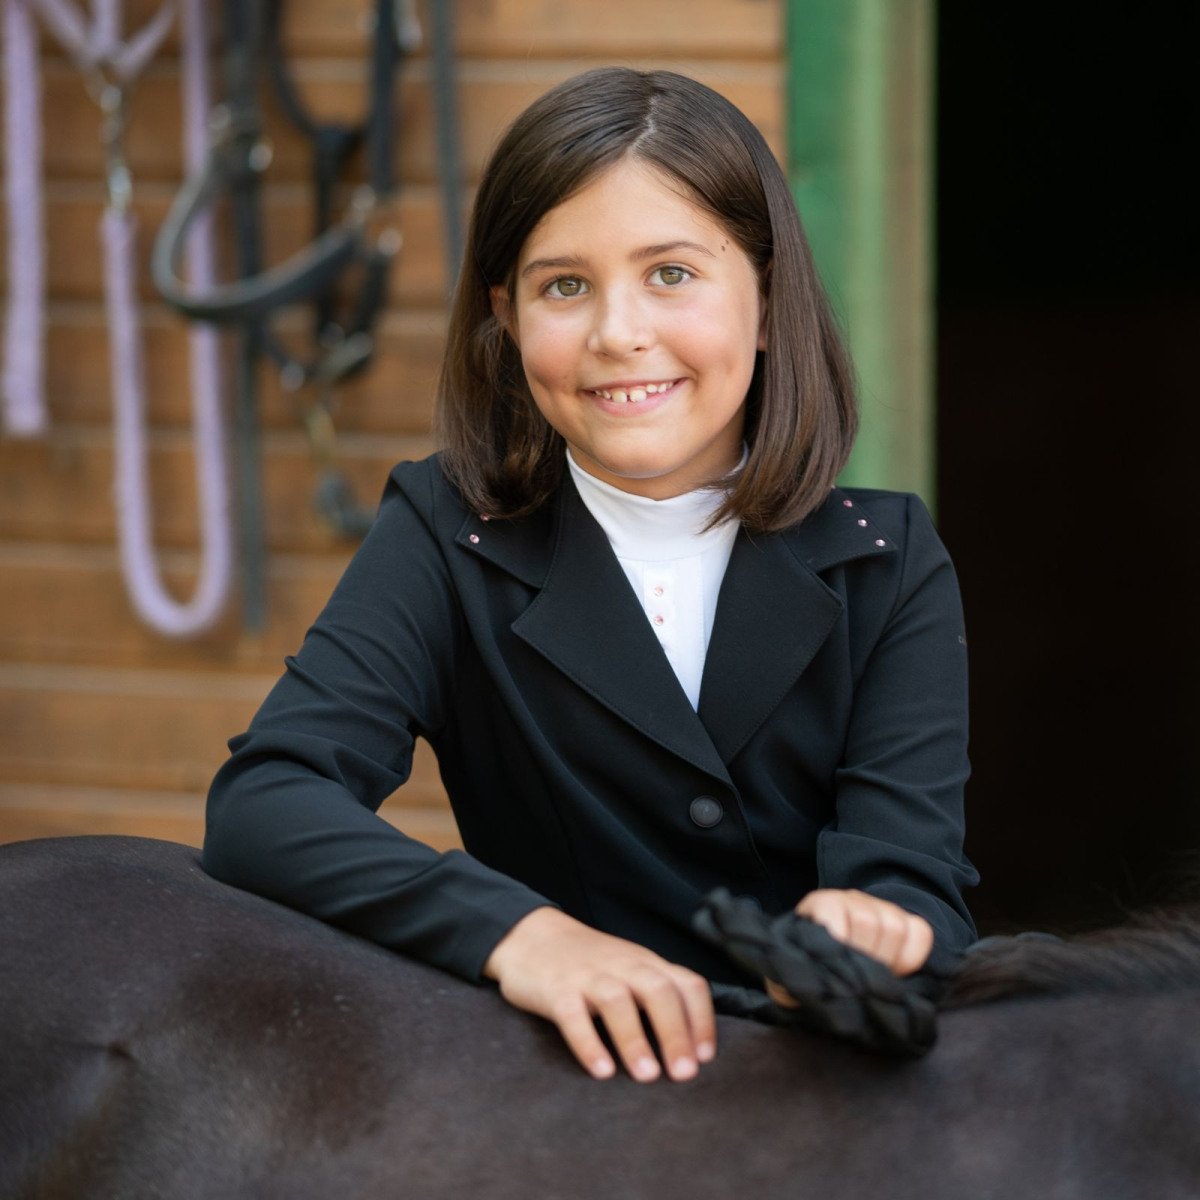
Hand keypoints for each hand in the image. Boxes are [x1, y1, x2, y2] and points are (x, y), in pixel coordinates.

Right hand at [483, 907, 714, 1082]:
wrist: (530, 936)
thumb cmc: (587, 963)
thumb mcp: (628, 970)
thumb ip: (655, 995)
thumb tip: (690, 1047)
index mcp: (645, 963)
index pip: (686, 983)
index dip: (701, 1019)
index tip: (705, 1057)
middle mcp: (622, 966)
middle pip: (658, 991)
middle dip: (675, 1033)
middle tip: (683, 1074)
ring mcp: (587, 976)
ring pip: (617, 1000)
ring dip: (635, 1039)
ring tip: (647, 1076)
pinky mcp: (555, 989)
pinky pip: (573, 1015)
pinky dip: (588, 1043)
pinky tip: (601, 1071)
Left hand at [765, 889, 932, 1006]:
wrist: (831, 955)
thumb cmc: (809, 971)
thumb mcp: (789, 979)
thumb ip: (787, 984)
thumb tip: (795, 994)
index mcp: (819, 906)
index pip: (833, 909)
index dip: (839, 940)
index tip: (839, 966)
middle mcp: (850, 899)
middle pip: (868, 922)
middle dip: (866, 959)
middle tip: (858, 980)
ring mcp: (879, 907)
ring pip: (894, 926)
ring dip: (888, 960)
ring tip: (874, 975)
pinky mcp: (904, 920)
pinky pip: (920, 932)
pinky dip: (912, 956)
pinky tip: (896, 969)